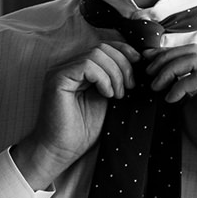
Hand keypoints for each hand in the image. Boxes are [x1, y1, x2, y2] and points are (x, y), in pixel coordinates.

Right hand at [12, 42, 138, 190]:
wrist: (61, 151)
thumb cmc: (83, 130)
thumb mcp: (108, 98)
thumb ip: (116, 79)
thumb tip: (138, 62)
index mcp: (80, 69)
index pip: (105, 46)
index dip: (125, 51)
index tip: (139, 66)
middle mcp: (69, 65)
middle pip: (103, 47)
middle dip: (123, 65)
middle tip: (129, 87)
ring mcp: (61, 70)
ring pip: (97, 53)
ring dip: (115, 73)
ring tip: (117, 95)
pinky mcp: (57, 79)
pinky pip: (87, 65)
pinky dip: (103, 78)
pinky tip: (107, 95)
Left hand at [145, 44, 196, 196]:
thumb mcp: (187, 105)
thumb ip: (177, 86)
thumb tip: (155, 74)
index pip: (190, 51)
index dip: (166, 52)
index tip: (146, 60)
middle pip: (191, 50)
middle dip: (165, 58)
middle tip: (148, 74)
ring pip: (194, 59)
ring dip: (169, 70)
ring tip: (156, 87)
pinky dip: (180, 85)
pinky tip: (170, 99)